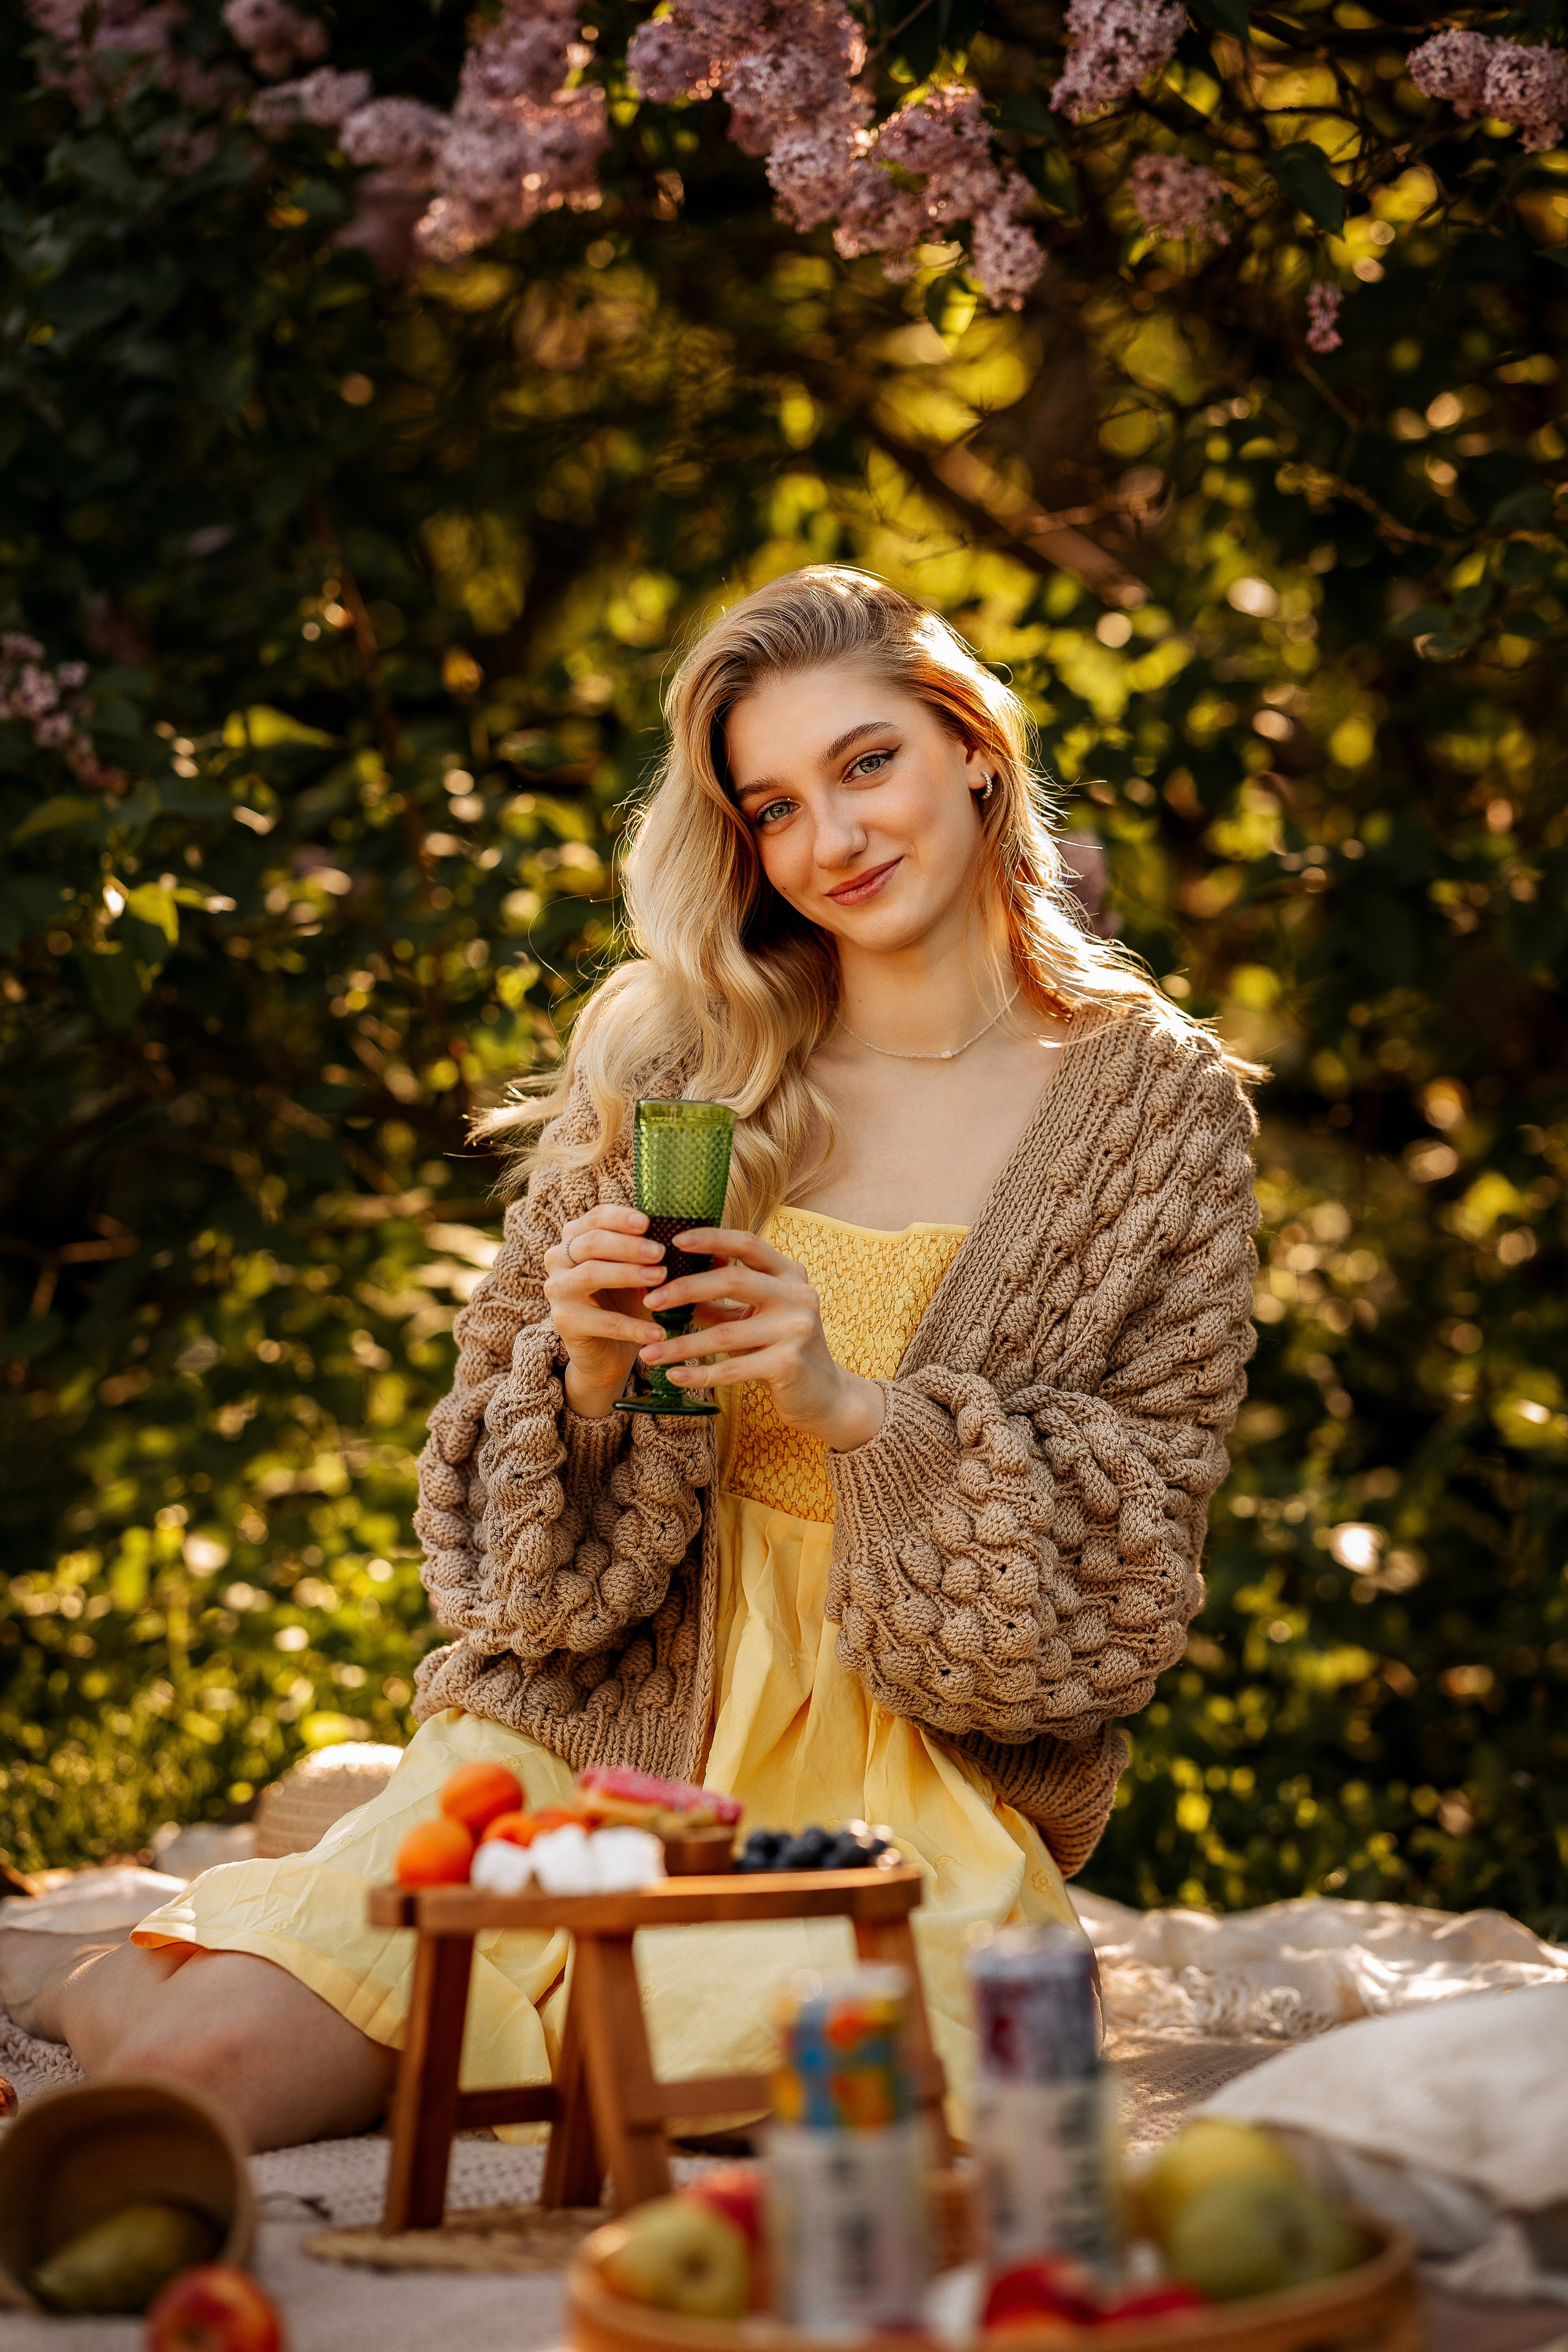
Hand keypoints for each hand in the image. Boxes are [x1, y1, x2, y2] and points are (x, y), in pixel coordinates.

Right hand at [542, 1204, 665, 1418]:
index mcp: (577, 1238)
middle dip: (628, 1246)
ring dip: (628, 1275)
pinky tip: (659, 1333)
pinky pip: (600, 1321)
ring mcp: (557, 1289)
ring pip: (591, 1273)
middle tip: (661, 1254)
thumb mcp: (650, 1277)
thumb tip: (723, 1254)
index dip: (620, 1218)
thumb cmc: (630, 1303)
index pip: (595, 1217)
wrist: (608, 1352)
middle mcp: (559, 1257)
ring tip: (660, 1280)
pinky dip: (632, 1326)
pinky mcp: (564, 1322)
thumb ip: (677, 1261)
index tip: (649, 1222)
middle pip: (591, 1242)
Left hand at [640, 1228, 885, 1451]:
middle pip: (733, 1279)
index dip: (711, 1238)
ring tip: (648, 1355)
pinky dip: (700, 1373)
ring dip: (682, 1345)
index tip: (674, 1241)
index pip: (748, 1243)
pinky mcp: (789, 1364)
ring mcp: (797, 1329)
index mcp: (790, 1273)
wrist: (823, 1395)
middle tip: (650, 1302)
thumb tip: (673, 1278)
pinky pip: (733, 1368)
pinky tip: (674, 1377)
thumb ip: (722, 1296)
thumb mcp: (755, 1315)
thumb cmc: (780, 1348)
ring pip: (726, 1333)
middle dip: (685, 1289)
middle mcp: (798, 1295)